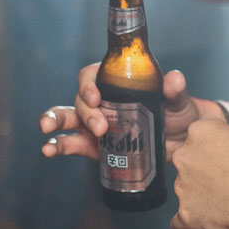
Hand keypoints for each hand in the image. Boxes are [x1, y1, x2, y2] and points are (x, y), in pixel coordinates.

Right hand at [39, 65, 225, 161]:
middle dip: (85, 113)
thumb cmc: (178, 115)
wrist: (181, 145)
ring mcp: (94, 124)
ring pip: (68, 119)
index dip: (88, 85)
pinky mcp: (93, 146)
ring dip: (54, 123)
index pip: (92, 77)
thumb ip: (175, 90)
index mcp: (115, 82)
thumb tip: (174, 79)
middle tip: (100, 128)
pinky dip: (57, 146)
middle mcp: (101, 101)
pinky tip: (48, 151)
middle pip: (80, 100)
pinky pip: (71, 144)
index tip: (97, 98)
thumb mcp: (178, 102)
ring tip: (46, 133)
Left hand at [170, 103, 228, 228]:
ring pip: (186, 189)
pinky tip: (206, 220)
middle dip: (205, 169)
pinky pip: (181, 221)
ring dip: (201, 194)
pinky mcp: (186, 213)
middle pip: (189, 161)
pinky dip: (191, 221)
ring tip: (226, 200)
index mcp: (200, 131)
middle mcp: (184, 156)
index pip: (201, 136)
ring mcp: (182, 186)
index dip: (218, 147)